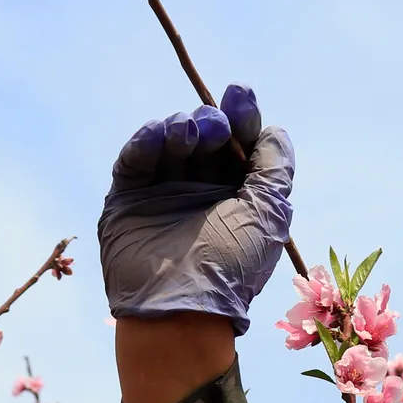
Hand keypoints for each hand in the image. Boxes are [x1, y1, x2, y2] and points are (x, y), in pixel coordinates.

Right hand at [98, 83, 293, 329]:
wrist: (181, 308)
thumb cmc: (233, 265)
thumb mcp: (269, 213)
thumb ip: (274, 167)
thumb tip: (274, 130)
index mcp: (237, 197)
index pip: (240, 147)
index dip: (243, 118)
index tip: (241, 94)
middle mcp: (200, 193)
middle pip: (206, 139)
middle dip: (213, 122)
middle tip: (216, 126)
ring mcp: (163, 195)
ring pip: (170, 143)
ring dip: (182, 128)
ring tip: (191, 133)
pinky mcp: (128, 199)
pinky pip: (135, 159)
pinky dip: (147, 140)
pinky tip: (159, 134)